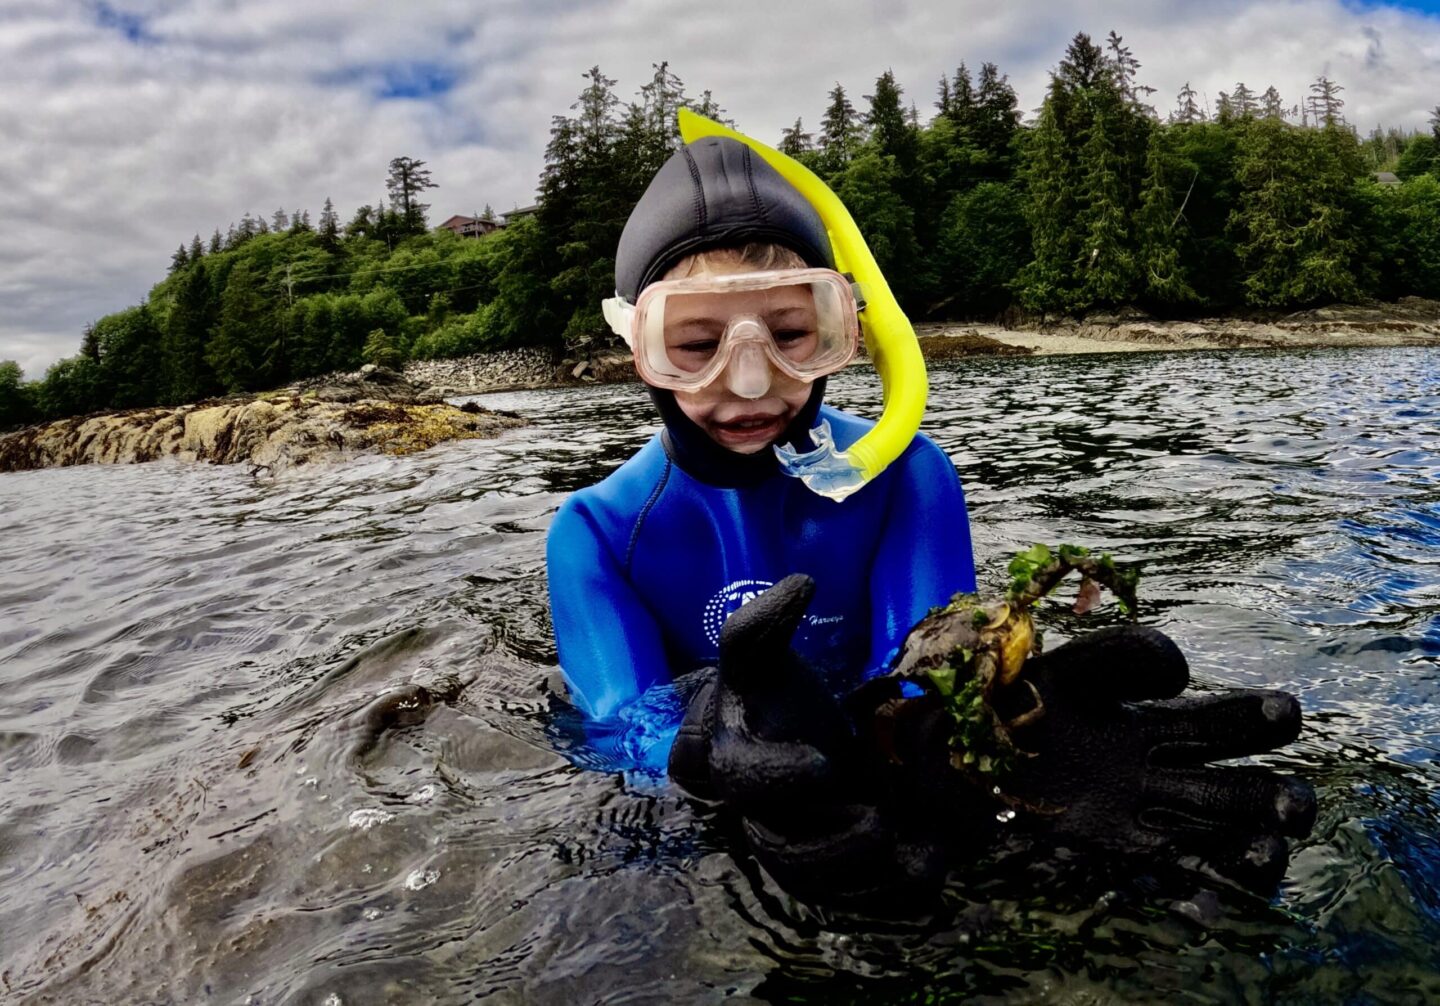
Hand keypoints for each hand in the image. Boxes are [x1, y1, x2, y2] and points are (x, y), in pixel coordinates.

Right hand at [668, 575, 946, 906]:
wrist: (786, 739)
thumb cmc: (771, 695)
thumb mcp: (759, 656)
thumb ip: (763, 622)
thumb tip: (799, 582)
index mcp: (727, 765)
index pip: (740, 782)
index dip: (777, 778)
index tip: (822, 761)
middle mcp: (756, 821)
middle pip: (784, 852)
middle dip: (835, 842)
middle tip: (880, 815)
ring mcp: (793, 855)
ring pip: (823, 887)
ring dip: (872, 876)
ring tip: (919, 849)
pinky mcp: (831, 879)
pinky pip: (858, 905)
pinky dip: (894, 900)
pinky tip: (931, 872)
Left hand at [990, 625, 1316, 892]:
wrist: (940, 763)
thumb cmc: (1000, 705)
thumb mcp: (1054, 667)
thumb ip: (1118, 655)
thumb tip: (1181, 671)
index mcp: (1144, 715)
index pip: (1214, 720)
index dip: (1251, 717)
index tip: (1269, 711)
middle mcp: (1151, 767)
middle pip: (1231, 784)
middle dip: (1271, 794)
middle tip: (1290, 804)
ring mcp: (1134, 814)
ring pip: (1213, 833)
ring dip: (1247, 845)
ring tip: (1264, 852)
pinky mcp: (1109, 854)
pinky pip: (1165, 875)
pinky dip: (1193, 890)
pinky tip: (1211, 902)